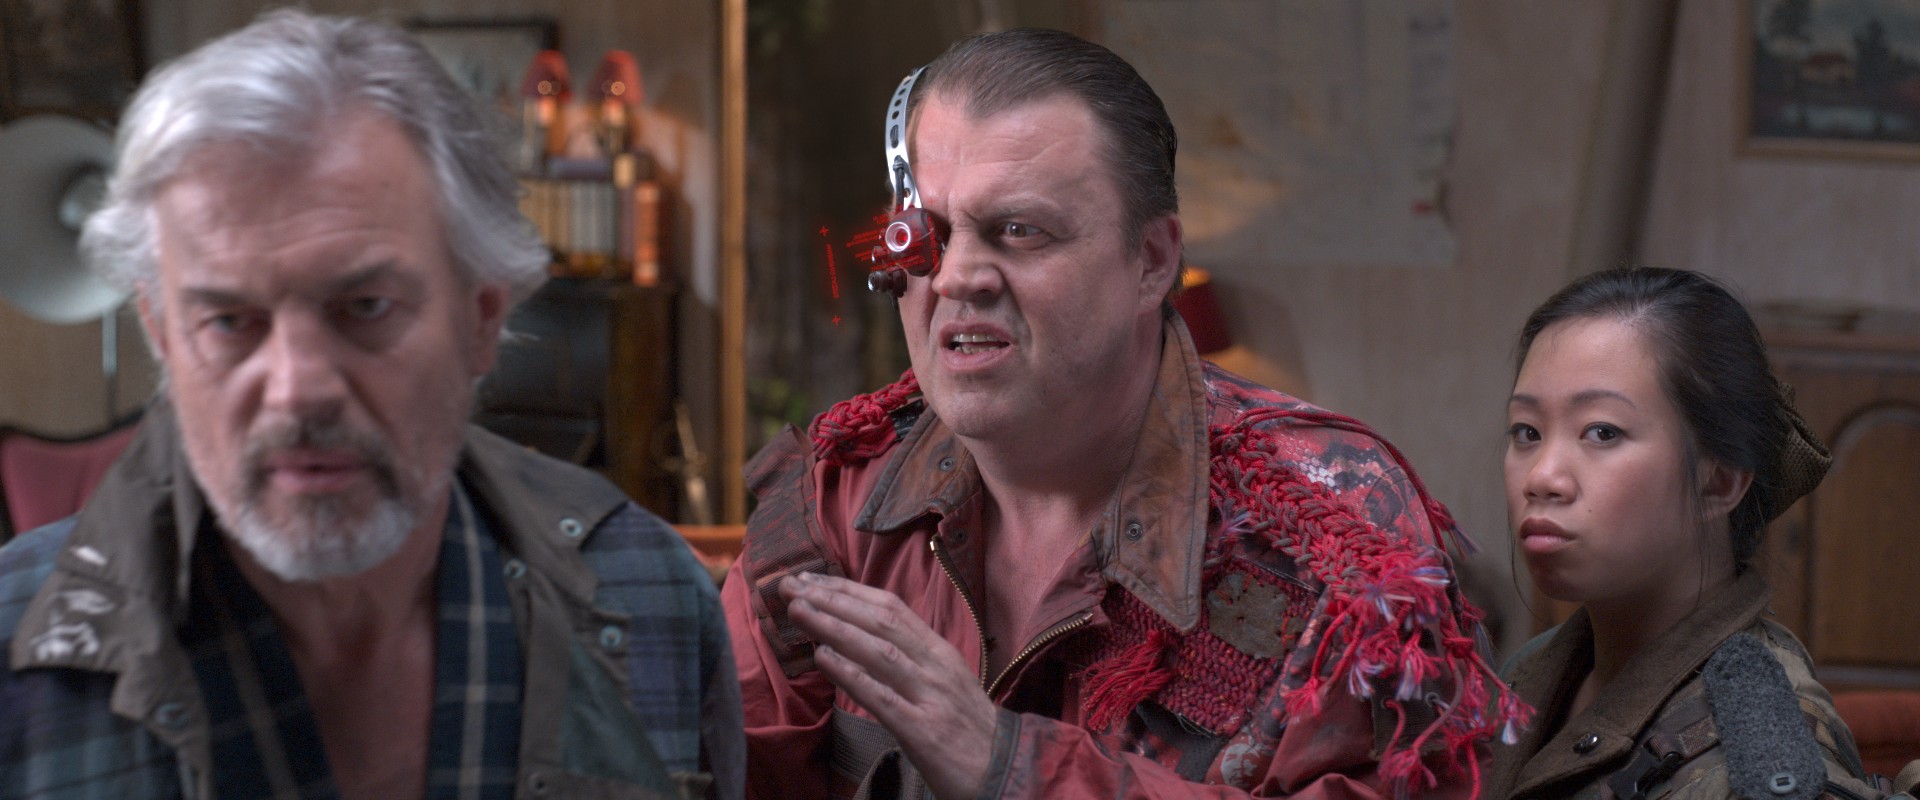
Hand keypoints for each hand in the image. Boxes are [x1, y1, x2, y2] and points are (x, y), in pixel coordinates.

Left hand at [782, 572, 997, 798]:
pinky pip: (882, 697)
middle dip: (833, 599)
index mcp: (940, 652)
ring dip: (835, 627)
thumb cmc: (971, 730)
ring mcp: (931, 697)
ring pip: (879, 651)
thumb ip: (912, 661)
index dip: (848, 591)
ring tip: (798, 611)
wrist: (1008, 771)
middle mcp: (935, 666)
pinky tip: (822, 659)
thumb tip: (866, 639)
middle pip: (881, 621)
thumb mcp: (946, 683)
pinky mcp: (924, 731)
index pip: (891, 608)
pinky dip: (851, 674)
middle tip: (790, 585)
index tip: (811, 579)